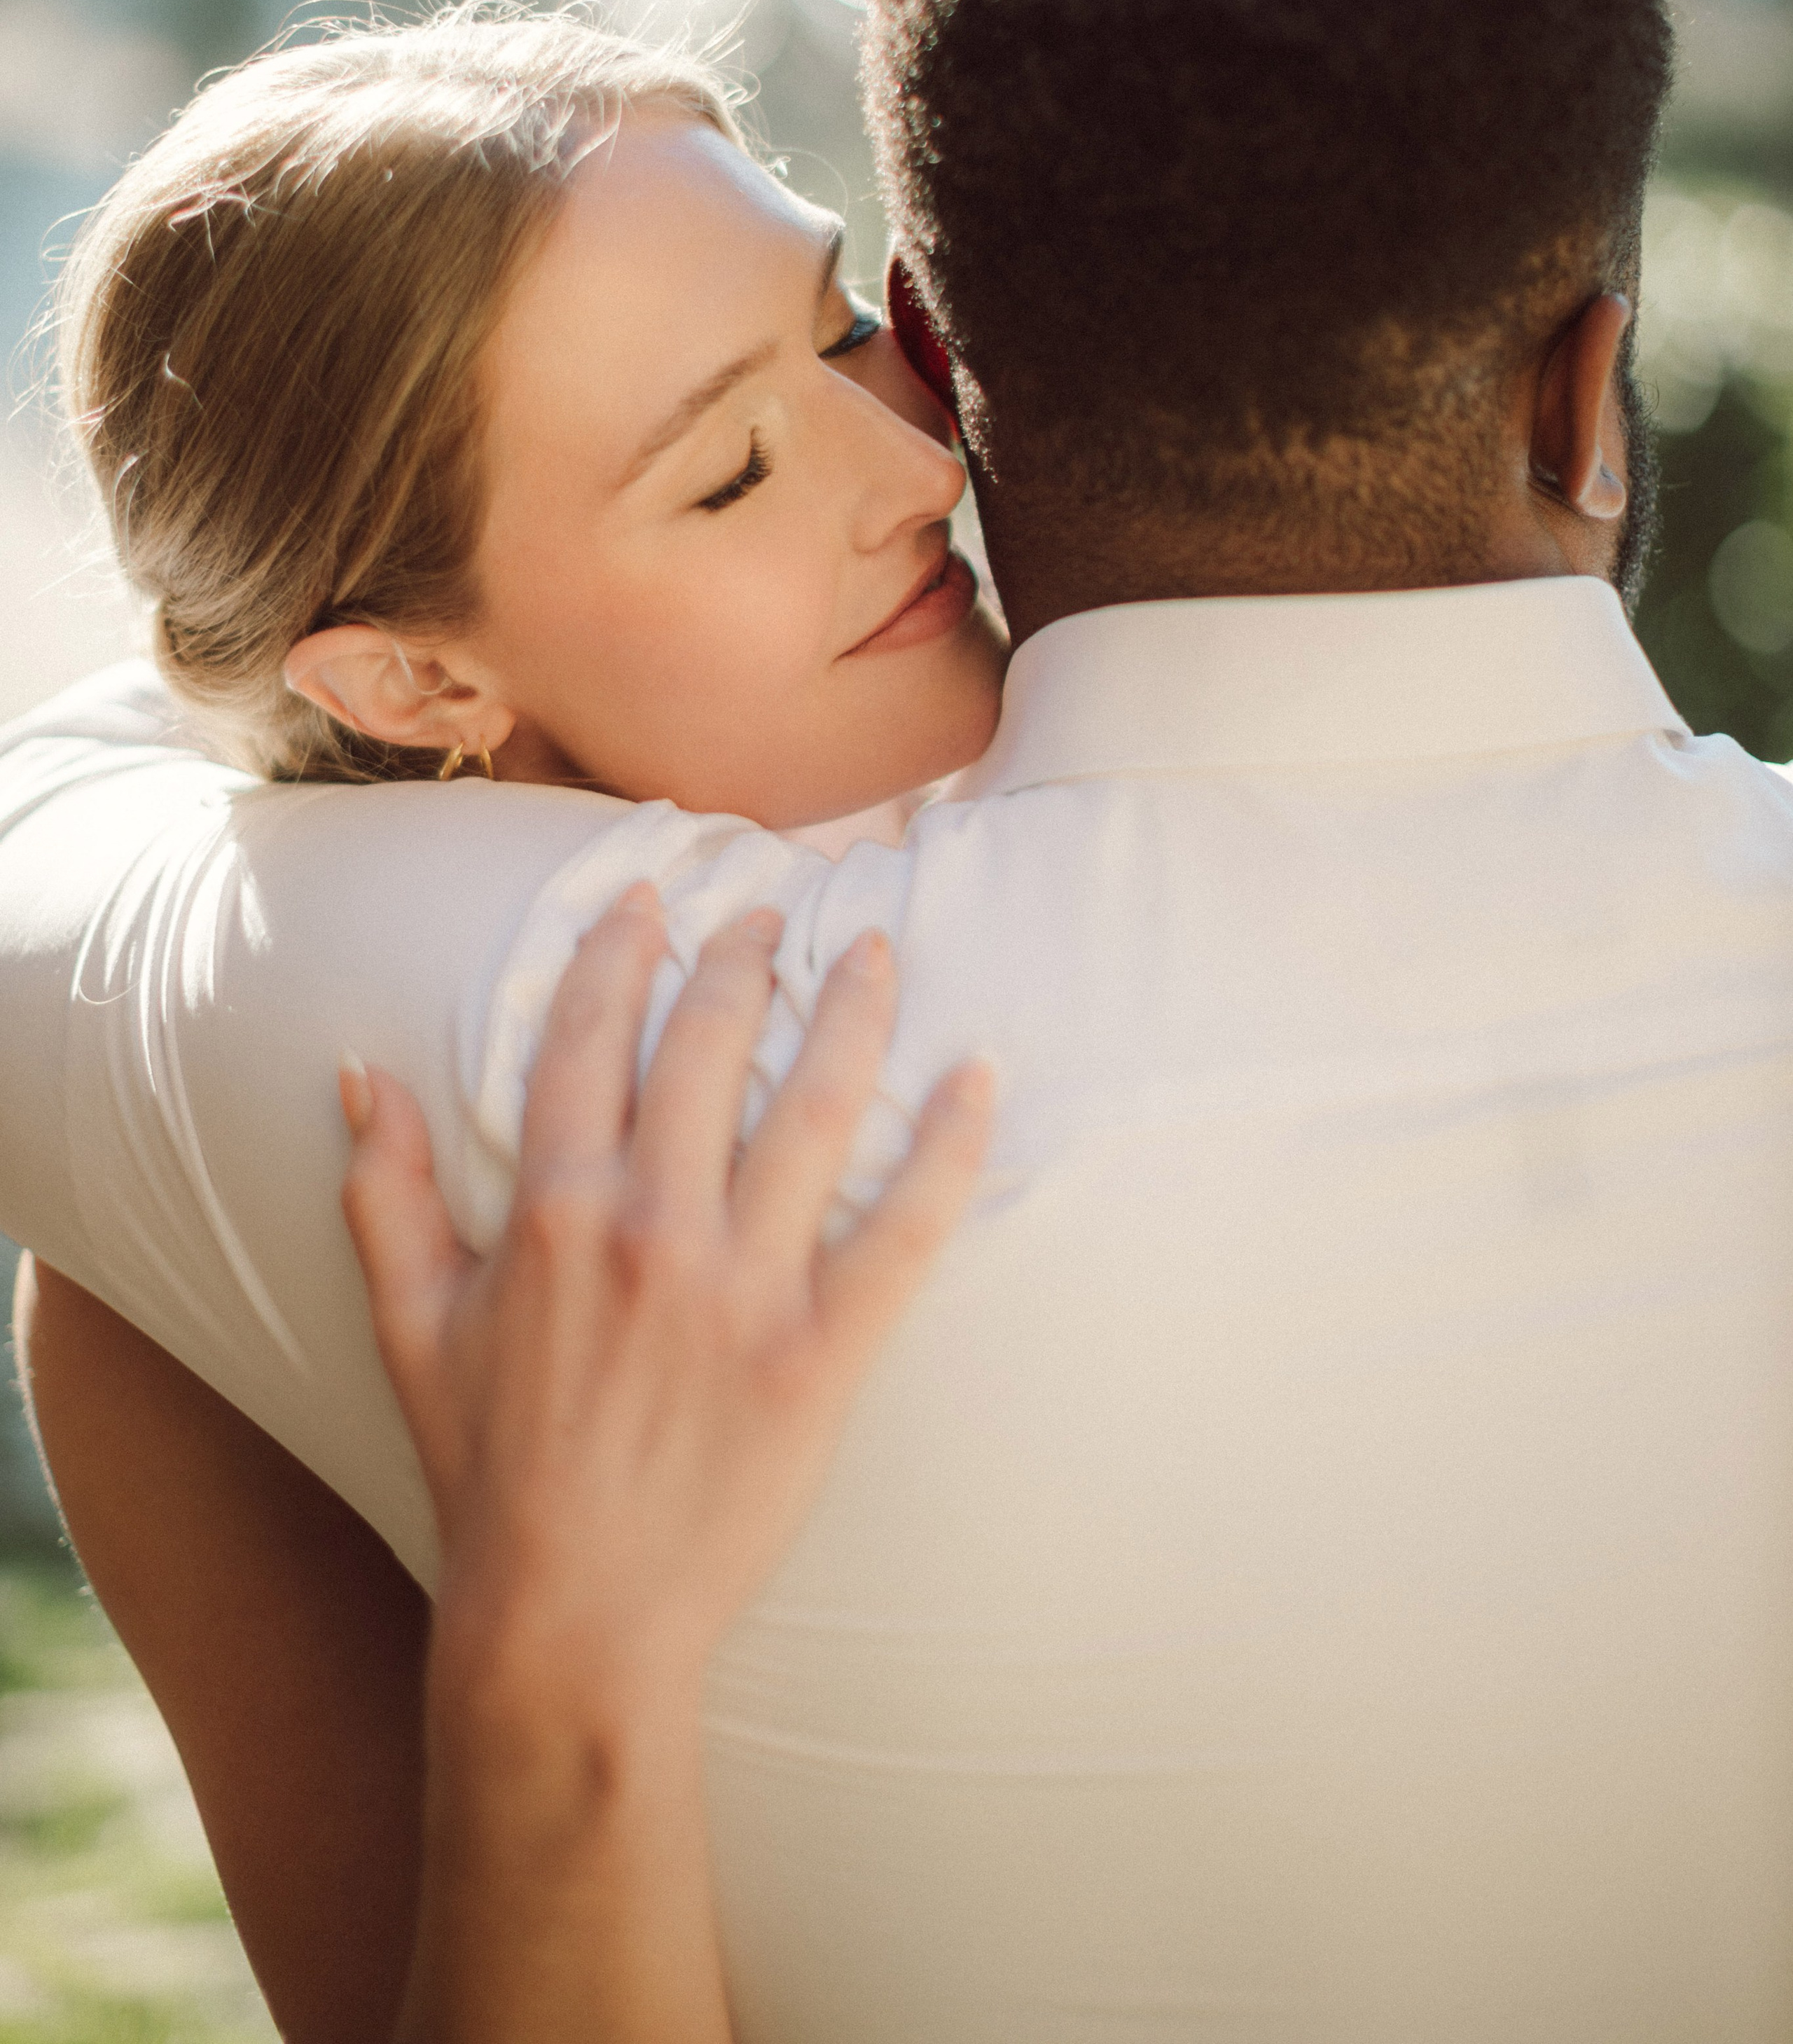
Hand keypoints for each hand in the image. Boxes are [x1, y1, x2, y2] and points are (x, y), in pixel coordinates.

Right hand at [339, 885, 992, 1720]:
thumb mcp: (412, 1324)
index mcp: (552, 1210)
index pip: (591, 1037)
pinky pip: (903, 1230)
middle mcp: (650, 1228)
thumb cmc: (488, 1470)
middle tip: (778, 909)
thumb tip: (358, 1071)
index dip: (622, 952)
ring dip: (853, 1012)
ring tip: (880, 950)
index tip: (654, 897)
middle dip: (745, 957)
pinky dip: (946, 1147)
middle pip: (711, 1046)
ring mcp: (742, 1290)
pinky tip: (980, 1077)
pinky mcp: (820, 1356)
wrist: (569, 1621)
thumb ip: (385, 1190)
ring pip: (816, 1108)